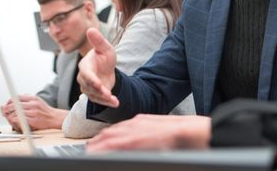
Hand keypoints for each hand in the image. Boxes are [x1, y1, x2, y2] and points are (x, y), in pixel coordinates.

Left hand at [0, 95, 67, 130]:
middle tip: (5, 111)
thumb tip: (16, 98)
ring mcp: (34, 112)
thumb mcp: (37, 100)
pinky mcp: (34, 120)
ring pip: (16, 113)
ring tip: (9, 117)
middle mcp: (33, 104)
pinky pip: (21, 120)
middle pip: (15, 104)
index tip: (7, 104)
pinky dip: (15, 120)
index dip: (10, 101)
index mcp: (33, 98)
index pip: (18, 97)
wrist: (54, 117)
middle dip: (7, 108)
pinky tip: (15, 120)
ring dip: (10, 115)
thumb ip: (27, 98)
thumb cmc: (44, 110)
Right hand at [77, 28, 118, 106]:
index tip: (98, 84)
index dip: (91, 79)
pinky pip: (98, 100)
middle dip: (99, 91)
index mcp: (85, 65)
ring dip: (104, 98)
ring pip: (94, 95)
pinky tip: (116, 103)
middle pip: (89, 86)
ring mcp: (87, 87)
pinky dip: (107, 102)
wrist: (108, 69)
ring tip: (114, 100)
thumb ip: (99, 41)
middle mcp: (83, 77)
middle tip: (108, 94)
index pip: (86, 73)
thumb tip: (90, 29)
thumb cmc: (105, 57)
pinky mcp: (92, 95)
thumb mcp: (106, 48)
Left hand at [86, 114, 210, 151]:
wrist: (189, 132)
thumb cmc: (181, 134)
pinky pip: (112, 146)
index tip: (99, 143)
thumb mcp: (161, 130)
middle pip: (109, 133)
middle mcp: (134, 124)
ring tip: (88, 155)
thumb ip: (149, 134)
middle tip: (89, 150)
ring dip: (96, 147)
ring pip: (107, 138)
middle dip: (97, 142)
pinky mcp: (133, 141)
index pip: (118, 128)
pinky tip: (95, 156)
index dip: (106, 137)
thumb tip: (146, 143)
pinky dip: (102, 151)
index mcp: (141, 121)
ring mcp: (133, 131)